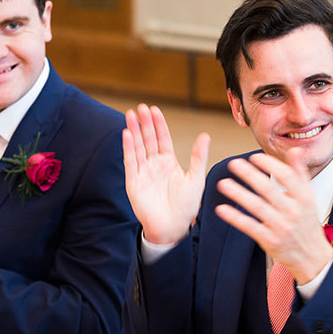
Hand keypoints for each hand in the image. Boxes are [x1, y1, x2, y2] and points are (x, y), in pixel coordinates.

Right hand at [123, 103, 209, 244]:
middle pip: (148, 139)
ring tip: (130, 114)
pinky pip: (130, 161)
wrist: (173, 227)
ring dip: (134, 131)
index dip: (158, 124)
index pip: (162, 139)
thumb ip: (198, 156)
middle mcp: (154, 165)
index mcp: (169, 163)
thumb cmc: (186, 206)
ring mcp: (143, 172)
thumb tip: (205, 135)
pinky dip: (128, 148)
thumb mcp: (196, 178)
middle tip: (141, 107)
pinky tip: (127, 134)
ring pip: (138, 147)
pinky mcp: (134, 182)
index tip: (155, 110)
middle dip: (145, 123)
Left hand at [214, 149, 332, 284]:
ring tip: (223, 183)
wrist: (312, 257)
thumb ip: (299, 174)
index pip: (286, 176)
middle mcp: (293, 211)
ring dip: (239, 194)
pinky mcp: (270, 241)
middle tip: (234, 163)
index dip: (270, 165)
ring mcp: (281, 227)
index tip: (254, 157)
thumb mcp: (308, 197)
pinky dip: (235, 218)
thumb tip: (295, 150)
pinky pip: (250, 226)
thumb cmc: (307, 223)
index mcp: (304, 197)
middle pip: (269, 189)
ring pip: (257, 207)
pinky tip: (221, 209)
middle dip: (250, 175)